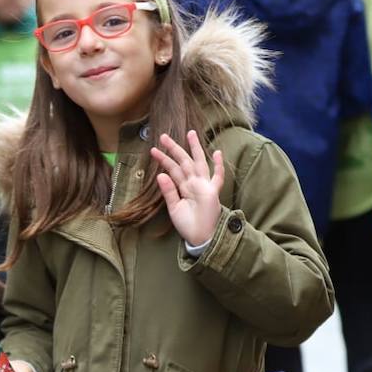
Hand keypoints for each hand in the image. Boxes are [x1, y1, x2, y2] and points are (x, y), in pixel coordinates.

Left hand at [150, 130, 223, 246]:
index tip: (153, 150)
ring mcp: (204, 186)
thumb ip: (169, 192)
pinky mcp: (213, 193)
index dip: (164, 159)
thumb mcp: (174, 207)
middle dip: (175, 148)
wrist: (200, 237)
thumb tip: (160, 175)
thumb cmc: (188, 224)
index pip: (173, 169)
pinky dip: (218, 166)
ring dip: (195, 149)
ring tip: (190, 134)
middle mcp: (194, 183)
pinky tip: (217, 153)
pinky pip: (217, 178)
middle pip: (184, 162)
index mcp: (184, 187)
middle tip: (163, 136)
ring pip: (198, 163)